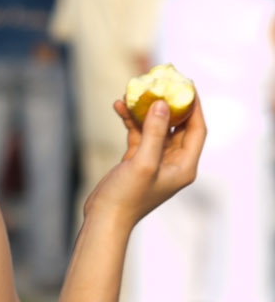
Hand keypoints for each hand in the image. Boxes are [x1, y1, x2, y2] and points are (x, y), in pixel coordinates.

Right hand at [83, 94, 205, 227]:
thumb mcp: (143, 163)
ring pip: (156, 127)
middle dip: (169, 104)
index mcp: (184, 166)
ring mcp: (155, 161)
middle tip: (161, 82)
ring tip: (134, 92)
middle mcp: (173, 162)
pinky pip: (139, 134)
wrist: (104, 218)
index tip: (186, 84)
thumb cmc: (127, 197)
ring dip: (146, 110)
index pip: (197, 129)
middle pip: (178, 125)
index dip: (194, 106)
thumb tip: (162, 103)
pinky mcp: (138, 160)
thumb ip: (155, 132)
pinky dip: (131, 121)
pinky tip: (119, 107)